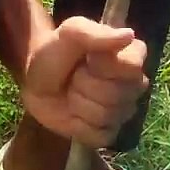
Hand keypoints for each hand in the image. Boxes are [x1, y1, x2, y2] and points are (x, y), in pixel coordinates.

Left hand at [21, 17, 148, 146]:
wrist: (35, 80)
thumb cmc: (56, 53)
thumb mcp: (70, 34)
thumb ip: (96, 34)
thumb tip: (128, 36)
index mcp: (131, 57)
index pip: (132, 67)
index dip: (104, 66)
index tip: (86, 59)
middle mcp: (133, 86)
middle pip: (117, 95)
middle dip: (85, 85)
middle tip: (73, 77)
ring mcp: (122, 112)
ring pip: (106, 116)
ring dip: (79, 104)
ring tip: (71, 92)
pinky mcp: (107, 133)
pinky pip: (100, 135)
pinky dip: (80, 126)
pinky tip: (73, 114)